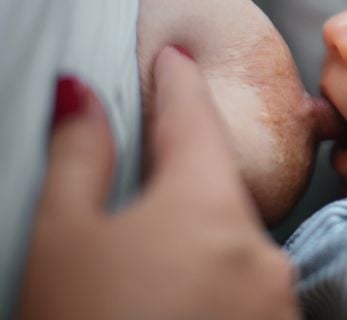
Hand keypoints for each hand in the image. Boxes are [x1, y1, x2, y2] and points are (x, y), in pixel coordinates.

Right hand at [18, 46, 299, 318]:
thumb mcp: (63, 240)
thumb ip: (80, 157)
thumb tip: (81, 92)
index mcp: (207, 206)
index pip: (194, 120)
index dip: (178, 84)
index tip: (175, 60)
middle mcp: (259, 247)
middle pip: (218, 187)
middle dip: (183, 174)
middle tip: (146, 165)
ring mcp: (275, 298)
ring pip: (234, 245)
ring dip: (198, 240)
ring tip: (150, 264)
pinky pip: (245, 291)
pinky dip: (215, 284)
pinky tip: (178, 301)